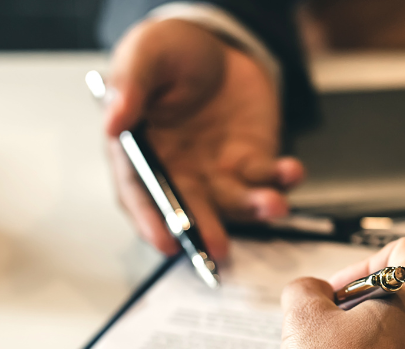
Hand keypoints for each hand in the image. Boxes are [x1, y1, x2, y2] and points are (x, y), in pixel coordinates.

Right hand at [105, 18, 304, 258]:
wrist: (216, 44)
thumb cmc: (170, 52)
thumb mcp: (144, 55)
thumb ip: (129, 88)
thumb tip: (112, 123)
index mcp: (141, 153)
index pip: (141, 194)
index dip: (152, 221)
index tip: (166, 243)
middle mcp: (179, 171)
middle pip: (190, 208)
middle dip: (205, 229)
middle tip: (218, 247)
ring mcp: (218, 171)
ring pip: (235, 201)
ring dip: (254, 208)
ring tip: (272, 205)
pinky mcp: (252, 161)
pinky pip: (268, 178)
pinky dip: (282, 179)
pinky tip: (291, 171)